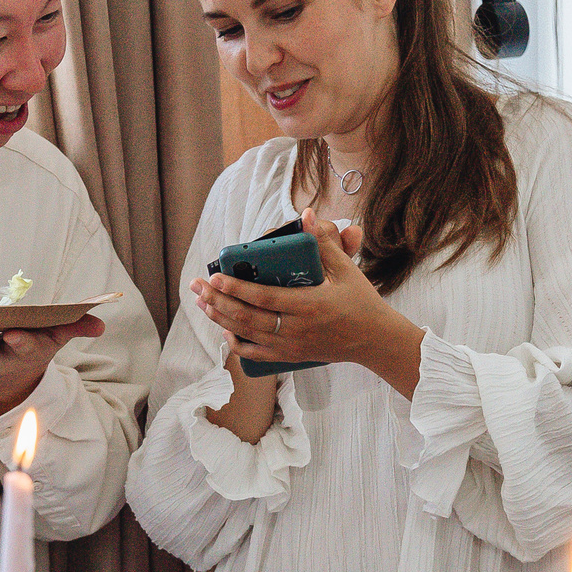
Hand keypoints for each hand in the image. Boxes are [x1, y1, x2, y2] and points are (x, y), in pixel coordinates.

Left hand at [188, 208, 426, 397]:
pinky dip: (237, 343)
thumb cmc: (360, 301)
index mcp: (308, 306)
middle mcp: (295, 329)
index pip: (262, 298)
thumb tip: (307, 214)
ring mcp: (291, 346)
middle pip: (246, 317)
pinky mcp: (290, 356)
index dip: (235, 289)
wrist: (374, 340)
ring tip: (202, 302)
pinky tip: (224, 329)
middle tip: (197, 286)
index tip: (215, 276)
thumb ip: (324, 243)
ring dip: (220, 318)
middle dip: (217, 301)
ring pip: (246, 335)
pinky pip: (256, 354)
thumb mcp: (346, 270)